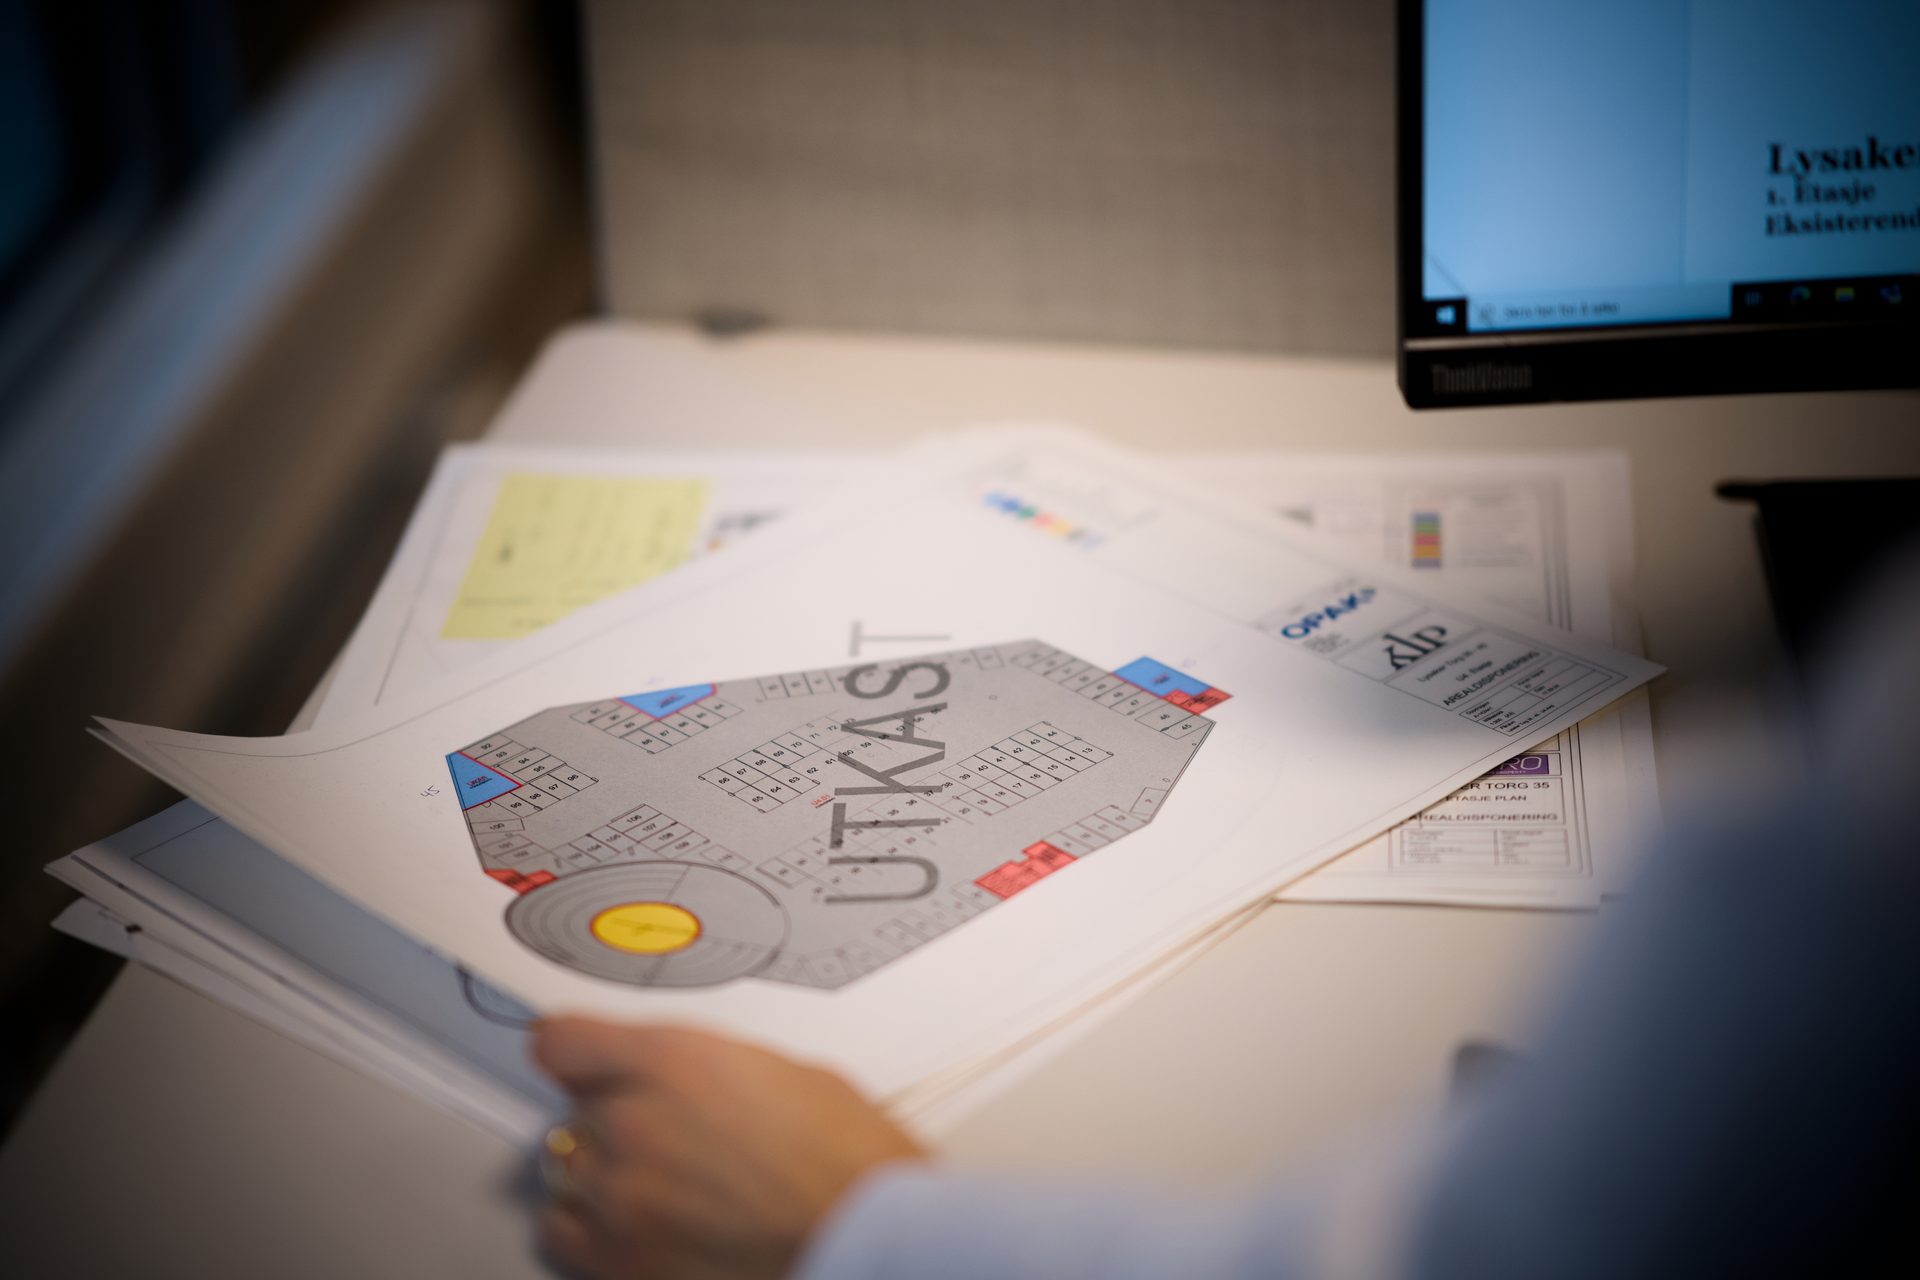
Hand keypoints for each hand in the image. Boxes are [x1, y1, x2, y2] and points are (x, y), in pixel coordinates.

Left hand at [531, 1018, 926, 1279]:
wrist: (870, 1233)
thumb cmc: (850, 1157)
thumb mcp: (779, 1070)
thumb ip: (701, 1068)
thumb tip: (673, 1080)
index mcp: (674, 1060)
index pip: (561, 1041)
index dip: (573, 1051)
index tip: (576, 1061)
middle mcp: (635, 1123)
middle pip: (575, 1108)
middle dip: (614, 1116)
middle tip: (670, 1132)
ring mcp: (623, 1198)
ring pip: (569, 1170)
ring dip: (606, 1172)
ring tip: (666, 1182)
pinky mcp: (624, 1261)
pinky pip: (563, 1232)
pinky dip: (590, 1227)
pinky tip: (636, 1221)